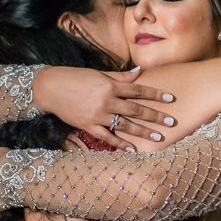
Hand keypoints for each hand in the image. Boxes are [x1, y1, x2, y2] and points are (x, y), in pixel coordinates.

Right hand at [34, 66, 175, 148]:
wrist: (48, 88)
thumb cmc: (75, 78)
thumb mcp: (99, 73)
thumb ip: (120, 76)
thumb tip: (139, 72)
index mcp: (110, 85)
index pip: (139, 90)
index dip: (156, 94)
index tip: (171, 99)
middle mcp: (106, 100)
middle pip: (136, 110)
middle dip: (155, 116)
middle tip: (171, 122)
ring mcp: (97, 114)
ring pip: (125, 125)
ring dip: (143, 132)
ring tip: (158, 138)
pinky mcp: (87, 125)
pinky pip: (107, 136)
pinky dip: (120, 143)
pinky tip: (133, 149)